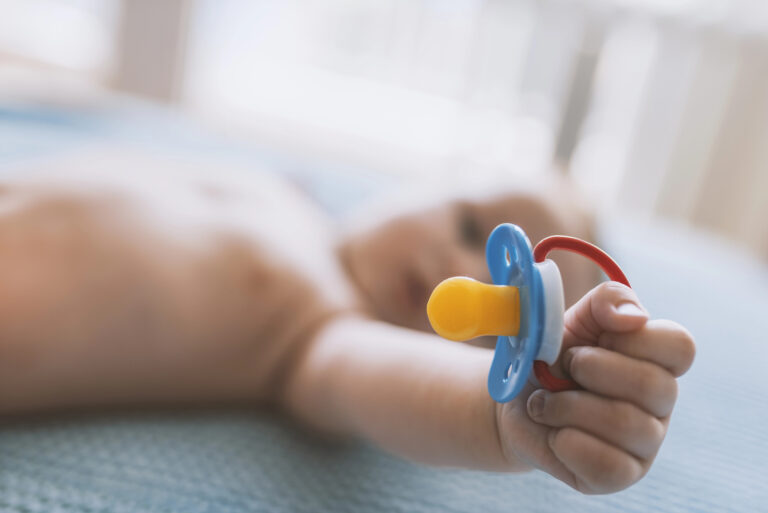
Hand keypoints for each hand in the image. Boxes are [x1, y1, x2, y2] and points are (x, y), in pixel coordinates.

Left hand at [495, 282, 694, 492]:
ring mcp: (645, 442)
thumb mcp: (571, 317)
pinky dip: (566, 441)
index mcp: (656, 359)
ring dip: (567, 406)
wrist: (513, 400)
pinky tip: (553, 431)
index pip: (680, 346)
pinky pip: (606, 464)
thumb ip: (605, 302)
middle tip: (560, 366)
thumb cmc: (550, 357)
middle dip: (591, 368)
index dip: (634, 339)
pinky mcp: (620, 475)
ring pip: (625, 423)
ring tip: (545, 402)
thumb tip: (633, 318)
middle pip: (653, 385)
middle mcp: (660, 402)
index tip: (598, 336)